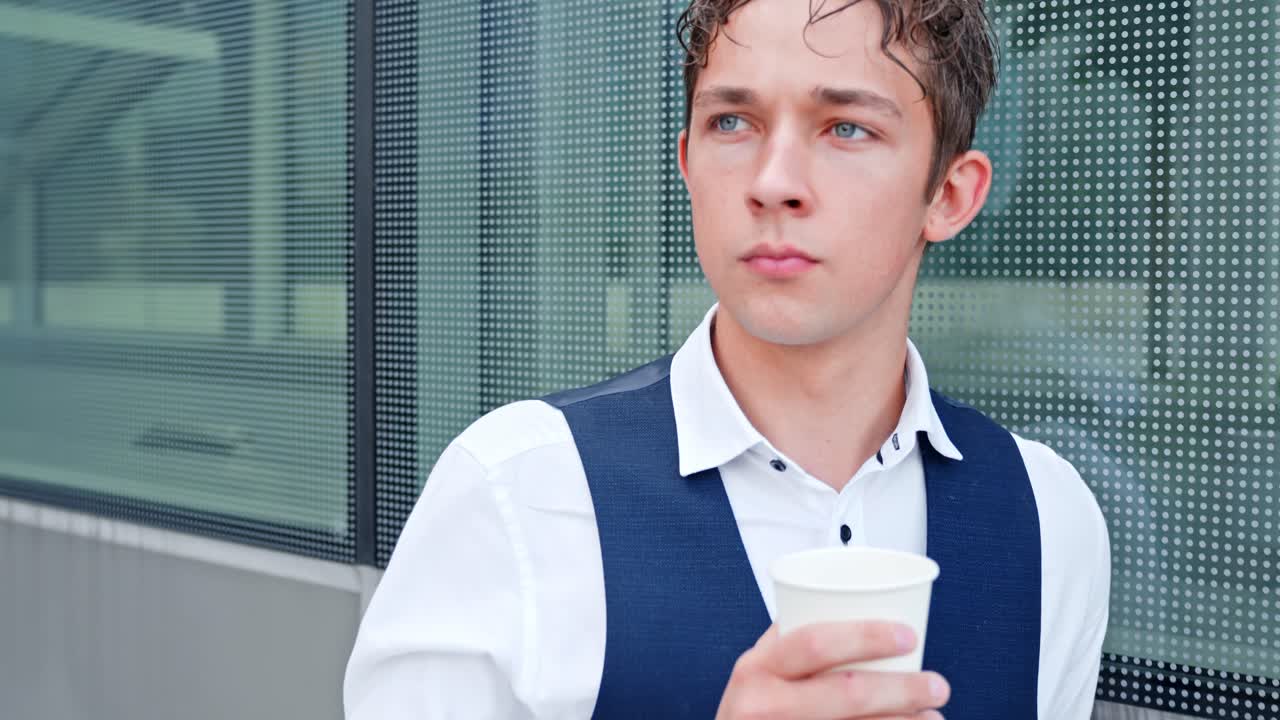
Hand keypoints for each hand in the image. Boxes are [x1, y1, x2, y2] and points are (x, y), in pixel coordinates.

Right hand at [715, 622, 949, 719]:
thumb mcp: (756, 670)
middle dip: (903, 689)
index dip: (866, 637)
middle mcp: (764, 705)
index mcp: (758, 668)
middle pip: (847, 693)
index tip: (907, 634)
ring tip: (934, 717)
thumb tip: (843, 599)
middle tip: (937, 685)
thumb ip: (790, 641)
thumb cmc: (751, 710)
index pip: (815, 643)